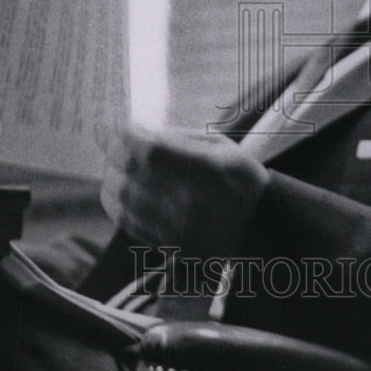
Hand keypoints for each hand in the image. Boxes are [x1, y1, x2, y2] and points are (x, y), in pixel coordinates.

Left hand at [101, 124, 269, 258]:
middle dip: (114, 152)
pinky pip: (128, 222)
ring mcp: (176, 227)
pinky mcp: (167, 244)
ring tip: (114, 165)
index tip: (116, 125)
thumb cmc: (242, 178)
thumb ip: (181, 139)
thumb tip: (142, 134)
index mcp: (207, 171)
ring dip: (111, 176)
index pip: (151, 151)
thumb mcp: (222, 146)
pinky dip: (116, 203)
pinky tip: (119, 190)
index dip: (126, 136)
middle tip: (110, 141)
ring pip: (123, 198)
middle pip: (131, 173)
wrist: (259, 227)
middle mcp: (189, 201)